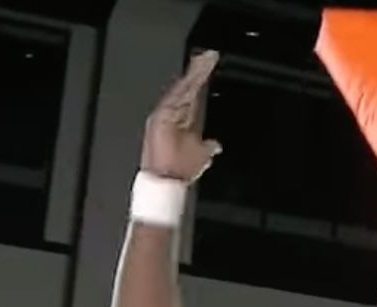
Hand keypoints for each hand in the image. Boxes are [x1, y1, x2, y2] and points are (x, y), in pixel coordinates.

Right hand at [141, 50, 222, 180]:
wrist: (166, 179)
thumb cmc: (180, 169)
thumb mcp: (200, 155)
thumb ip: (207, 147)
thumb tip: (216, 145)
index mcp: (182, 120)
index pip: (192, 95)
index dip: (201, 81)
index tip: (209, 66)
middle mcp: (173, 114)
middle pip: (188, 88)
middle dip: (199, 73)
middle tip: (210, 57)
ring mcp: (166, 114)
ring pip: (182, 90)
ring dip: (195, 75)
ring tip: (206, 60)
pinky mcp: (161, 117)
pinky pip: (174, 98)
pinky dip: (185, 87)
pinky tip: (195, 75)